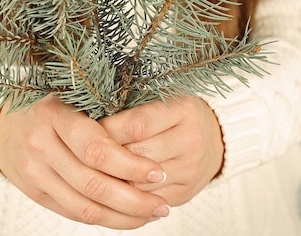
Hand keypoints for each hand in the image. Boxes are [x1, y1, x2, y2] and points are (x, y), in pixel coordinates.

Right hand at [0, 94, 170, 228]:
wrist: (3, 124)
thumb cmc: (53, 105)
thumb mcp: (74, 97)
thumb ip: (105, 115)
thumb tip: (152, 142)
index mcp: (55, 115)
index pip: (96, 149)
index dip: (130, 165)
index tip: (158, 172)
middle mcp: (40, 145)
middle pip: (93, 184)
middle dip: (134, 200)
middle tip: (163, 203)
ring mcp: (34, 172)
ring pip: (85, 207)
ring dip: (123, 217)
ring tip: (152, 214)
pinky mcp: (34, 193)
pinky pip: (74, 213)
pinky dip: (105, 219)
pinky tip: (127, 217)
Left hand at [100, 95, 223, 205]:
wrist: (212, 138)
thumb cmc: (173, 115)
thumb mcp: (159, 99)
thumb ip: (131, 107)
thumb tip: (89, 122)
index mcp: (183, 108)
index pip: (136, 125)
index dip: (107, 130)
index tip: (89, 131)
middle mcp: (192, 138)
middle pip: (137, 154)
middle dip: (108, 157)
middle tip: (87, 153)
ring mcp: (191, 168)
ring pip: (140, 182)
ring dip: (115, 179)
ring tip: (98, 169)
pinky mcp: (186, 191)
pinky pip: (148, 200)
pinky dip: (128, 195)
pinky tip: (116, 185)